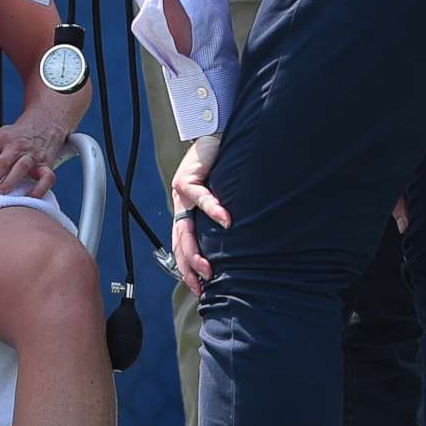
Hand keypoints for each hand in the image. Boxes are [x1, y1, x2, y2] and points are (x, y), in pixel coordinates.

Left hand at [0, 121, 65, 198]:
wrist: (44, 124)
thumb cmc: (11, 136)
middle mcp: (14, 147)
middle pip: (0, 164)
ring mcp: (32, 155)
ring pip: (21, 169)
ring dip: (9, 184)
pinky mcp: (47, 165)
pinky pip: (47, 177)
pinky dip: (40, 188)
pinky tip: (29, 198)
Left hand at [167, 132, 228, 290]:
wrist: (214, 135)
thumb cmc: (223, 168)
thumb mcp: (223, 198)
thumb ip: (224, 219)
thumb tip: (245, 243)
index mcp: (187, 214)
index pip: (183, 249)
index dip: (188, 270)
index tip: (201, 290)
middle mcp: (180, 207)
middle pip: (180, 245)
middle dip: (189, 269)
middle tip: (203, 286)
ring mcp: (180, 194)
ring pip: (184, 229)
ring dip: (196, 251)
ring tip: (209, 269)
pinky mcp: (187, 177)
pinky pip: (201, 197)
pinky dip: (214, 211)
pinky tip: (227, 222)